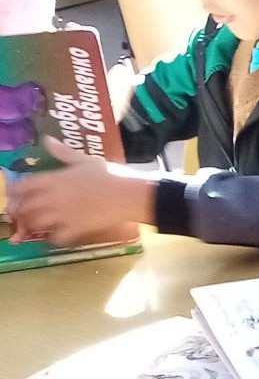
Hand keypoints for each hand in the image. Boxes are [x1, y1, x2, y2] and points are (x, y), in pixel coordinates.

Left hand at [7, 146, 153, 244]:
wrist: (126, 196)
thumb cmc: (108, 176)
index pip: (24, 186)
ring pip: (36, 223)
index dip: (14, 191)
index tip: (11, 194)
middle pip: (26, 207)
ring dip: (33, 224)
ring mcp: (63, 215)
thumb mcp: (84, 160)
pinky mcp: (75, 228)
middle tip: (20, 213)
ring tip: (34, 225)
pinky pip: (56, 237)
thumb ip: (63, 152)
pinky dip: (53, 238)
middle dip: (20, 211)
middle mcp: (53, 198)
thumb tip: (47, 140)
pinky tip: (56, 235)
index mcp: (54, 180)